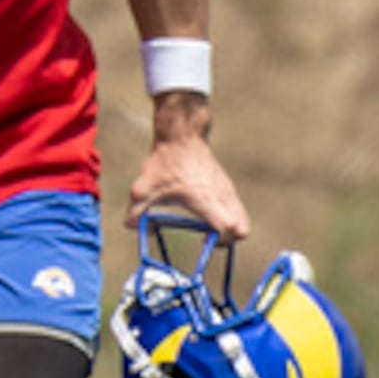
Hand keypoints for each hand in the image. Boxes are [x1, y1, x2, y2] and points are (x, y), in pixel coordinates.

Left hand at [127, 130, 247, 240]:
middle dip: (229, 240)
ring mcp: (228, 191)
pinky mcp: (228, 187)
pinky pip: (236, 210)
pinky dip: (227, 217)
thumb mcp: (141, 190)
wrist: (181, 136)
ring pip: (242, 220)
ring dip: (228, 229)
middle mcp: (223, 197)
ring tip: (205, 225)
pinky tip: (205, 211)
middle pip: (243, 229)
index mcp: (206, 200)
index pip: (230, 228)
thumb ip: (135, 215)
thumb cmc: (163, 163)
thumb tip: (144, 231)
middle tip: (208, 237)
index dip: (220, 241)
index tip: (204, 241)